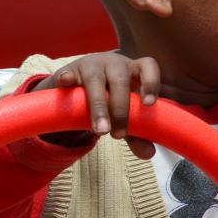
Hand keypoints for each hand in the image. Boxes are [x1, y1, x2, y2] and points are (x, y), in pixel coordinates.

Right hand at [33, 52, 160, 159]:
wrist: (78, 82)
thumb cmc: (110, 97)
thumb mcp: (124, 115)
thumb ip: (137, 133)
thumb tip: (149, 154)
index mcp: (133, 70)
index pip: (148, 66)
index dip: (151, 82)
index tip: (149, 104)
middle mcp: (114, 64)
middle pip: (120, 80)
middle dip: (121, 108)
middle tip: (118, 135)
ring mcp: (91, 65)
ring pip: (95, 81)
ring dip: (99, 106)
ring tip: (101, 131)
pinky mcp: (69, 71)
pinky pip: (67, 73)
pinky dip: (67, 78)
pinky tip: (66, 83)